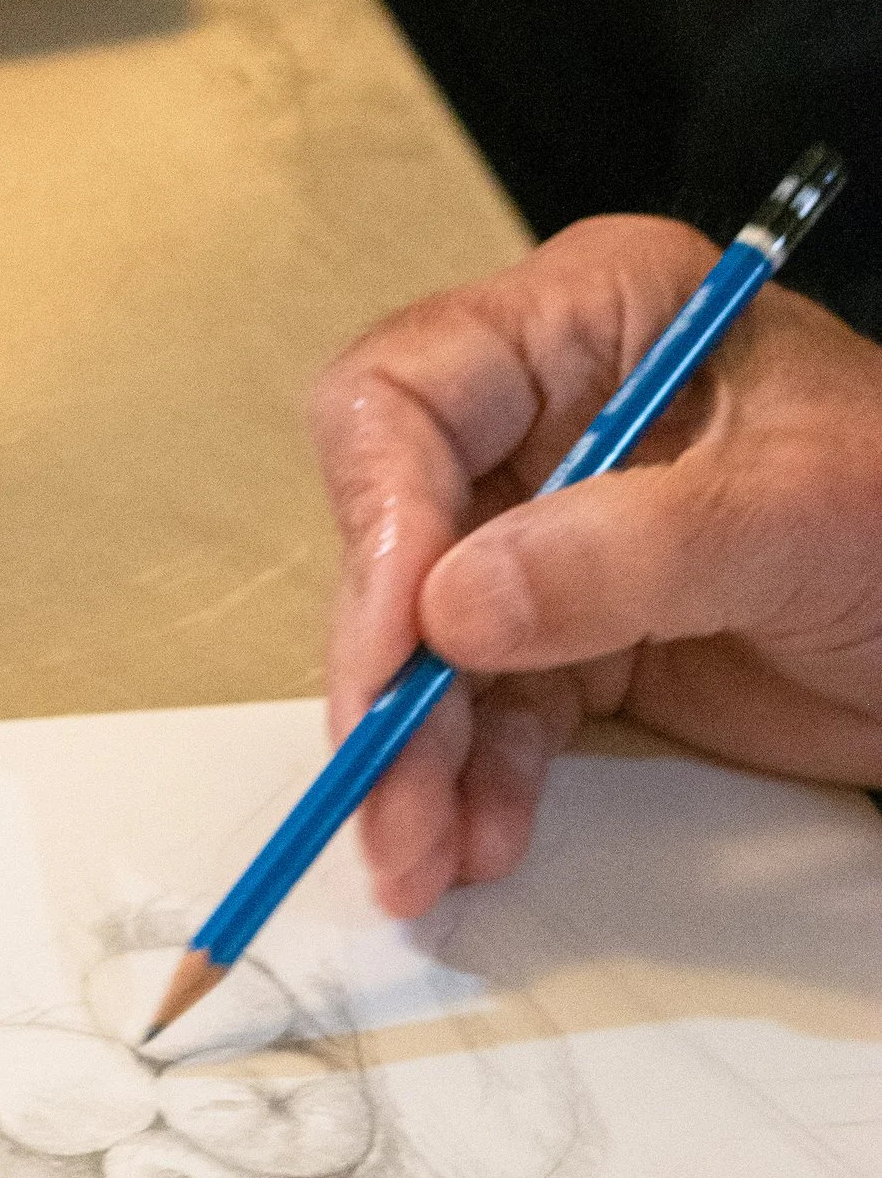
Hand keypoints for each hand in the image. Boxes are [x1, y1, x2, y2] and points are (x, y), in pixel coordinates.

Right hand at [309, 214, 881, 917]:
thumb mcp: (800, 512)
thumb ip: (625, 552)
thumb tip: (448, 609)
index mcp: (589, 322)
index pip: (407, 393)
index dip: (381, 513)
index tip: (403, 636)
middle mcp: (543, 419)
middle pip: (394, 532)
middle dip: (384, 668)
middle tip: (377, 780)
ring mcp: (548, 533)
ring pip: (425, 643)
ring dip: (413, 754)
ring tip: (418, 855)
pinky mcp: (570, 639)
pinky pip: (488, 712)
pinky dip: (473, 783)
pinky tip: (476, 841)